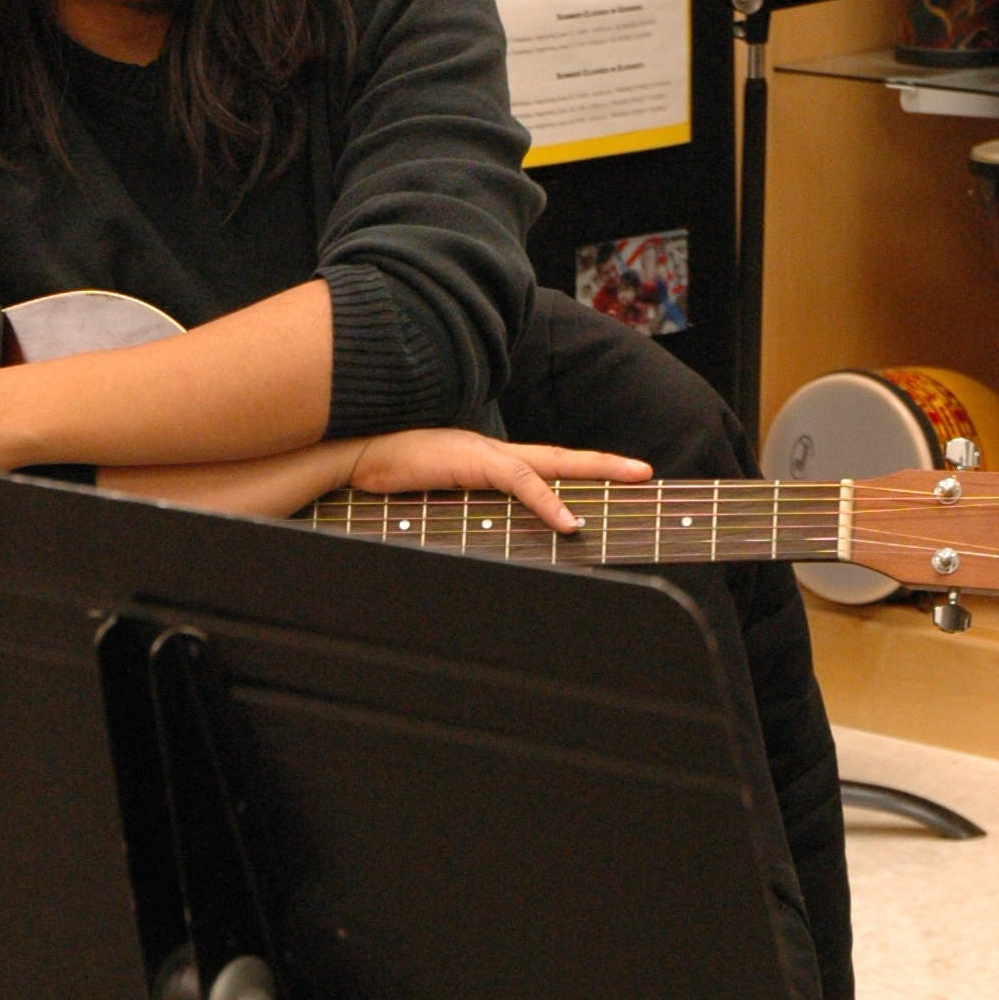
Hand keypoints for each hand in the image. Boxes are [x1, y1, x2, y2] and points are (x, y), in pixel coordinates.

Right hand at [343, 430, 652, 535]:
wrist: (350, 459)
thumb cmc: (383, 485)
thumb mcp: (433, 507)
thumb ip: (461, 520)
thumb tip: (478, 545)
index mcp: (486, 465)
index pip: (543, 469)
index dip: (580, 475)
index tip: (614, 483)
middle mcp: (493, 455)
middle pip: (562, 458)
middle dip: (608, 465)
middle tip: (648, 474)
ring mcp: (484, 455)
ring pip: (553, 462)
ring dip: (597, 472)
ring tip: (635, 479)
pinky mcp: (471, 462)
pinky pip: (518, 482)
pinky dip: (547, 502)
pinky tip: (569, 522)